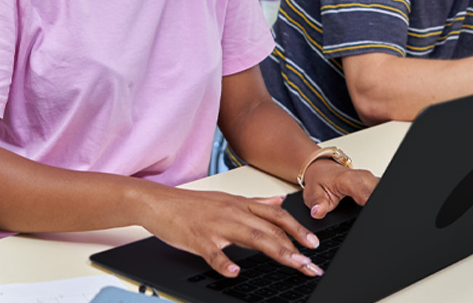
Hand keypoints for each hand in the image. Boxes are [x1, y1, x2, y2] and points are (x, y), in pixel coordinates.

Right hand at [140, 186, 324, 278]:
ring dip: (276, 251)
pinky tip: (235, 272)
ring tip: (293, 264)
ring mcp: (216, 225)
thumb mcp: (227, 198)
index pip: (276, 215)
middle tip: (310, 263)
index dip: (298, 229)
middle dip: (294, 246)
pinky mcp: (198, 238)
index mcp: (240, 204)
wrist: (158, 201)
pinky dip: (224, 263)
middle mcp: (233, 212)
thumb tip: (279, 200)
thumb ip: (256, 202)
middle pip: (270, 228)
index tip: (314, 244)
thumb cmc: (191, 204)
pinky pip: (213, 252)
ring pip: (251, 237)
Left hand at [300, 159, 377, 218]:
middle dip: (375, 206)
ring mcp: (370, 179)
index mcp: (348, 179)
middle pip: (376, 192)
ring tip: (368, 215)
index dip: (369, 203)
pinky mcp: (374, 183)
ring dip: (377, 203)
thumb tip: (317, 212)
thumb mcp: (313, 193)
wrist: (323, 171)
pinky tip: (372, 208)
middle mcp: (363, 177)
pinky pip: (380, 191)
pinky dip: (376, 200)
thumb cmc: (320, 180)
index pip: (365, 194)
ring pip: (380, 190)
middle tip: (366, 218)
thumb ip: (317, 203)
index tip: (367, 215)